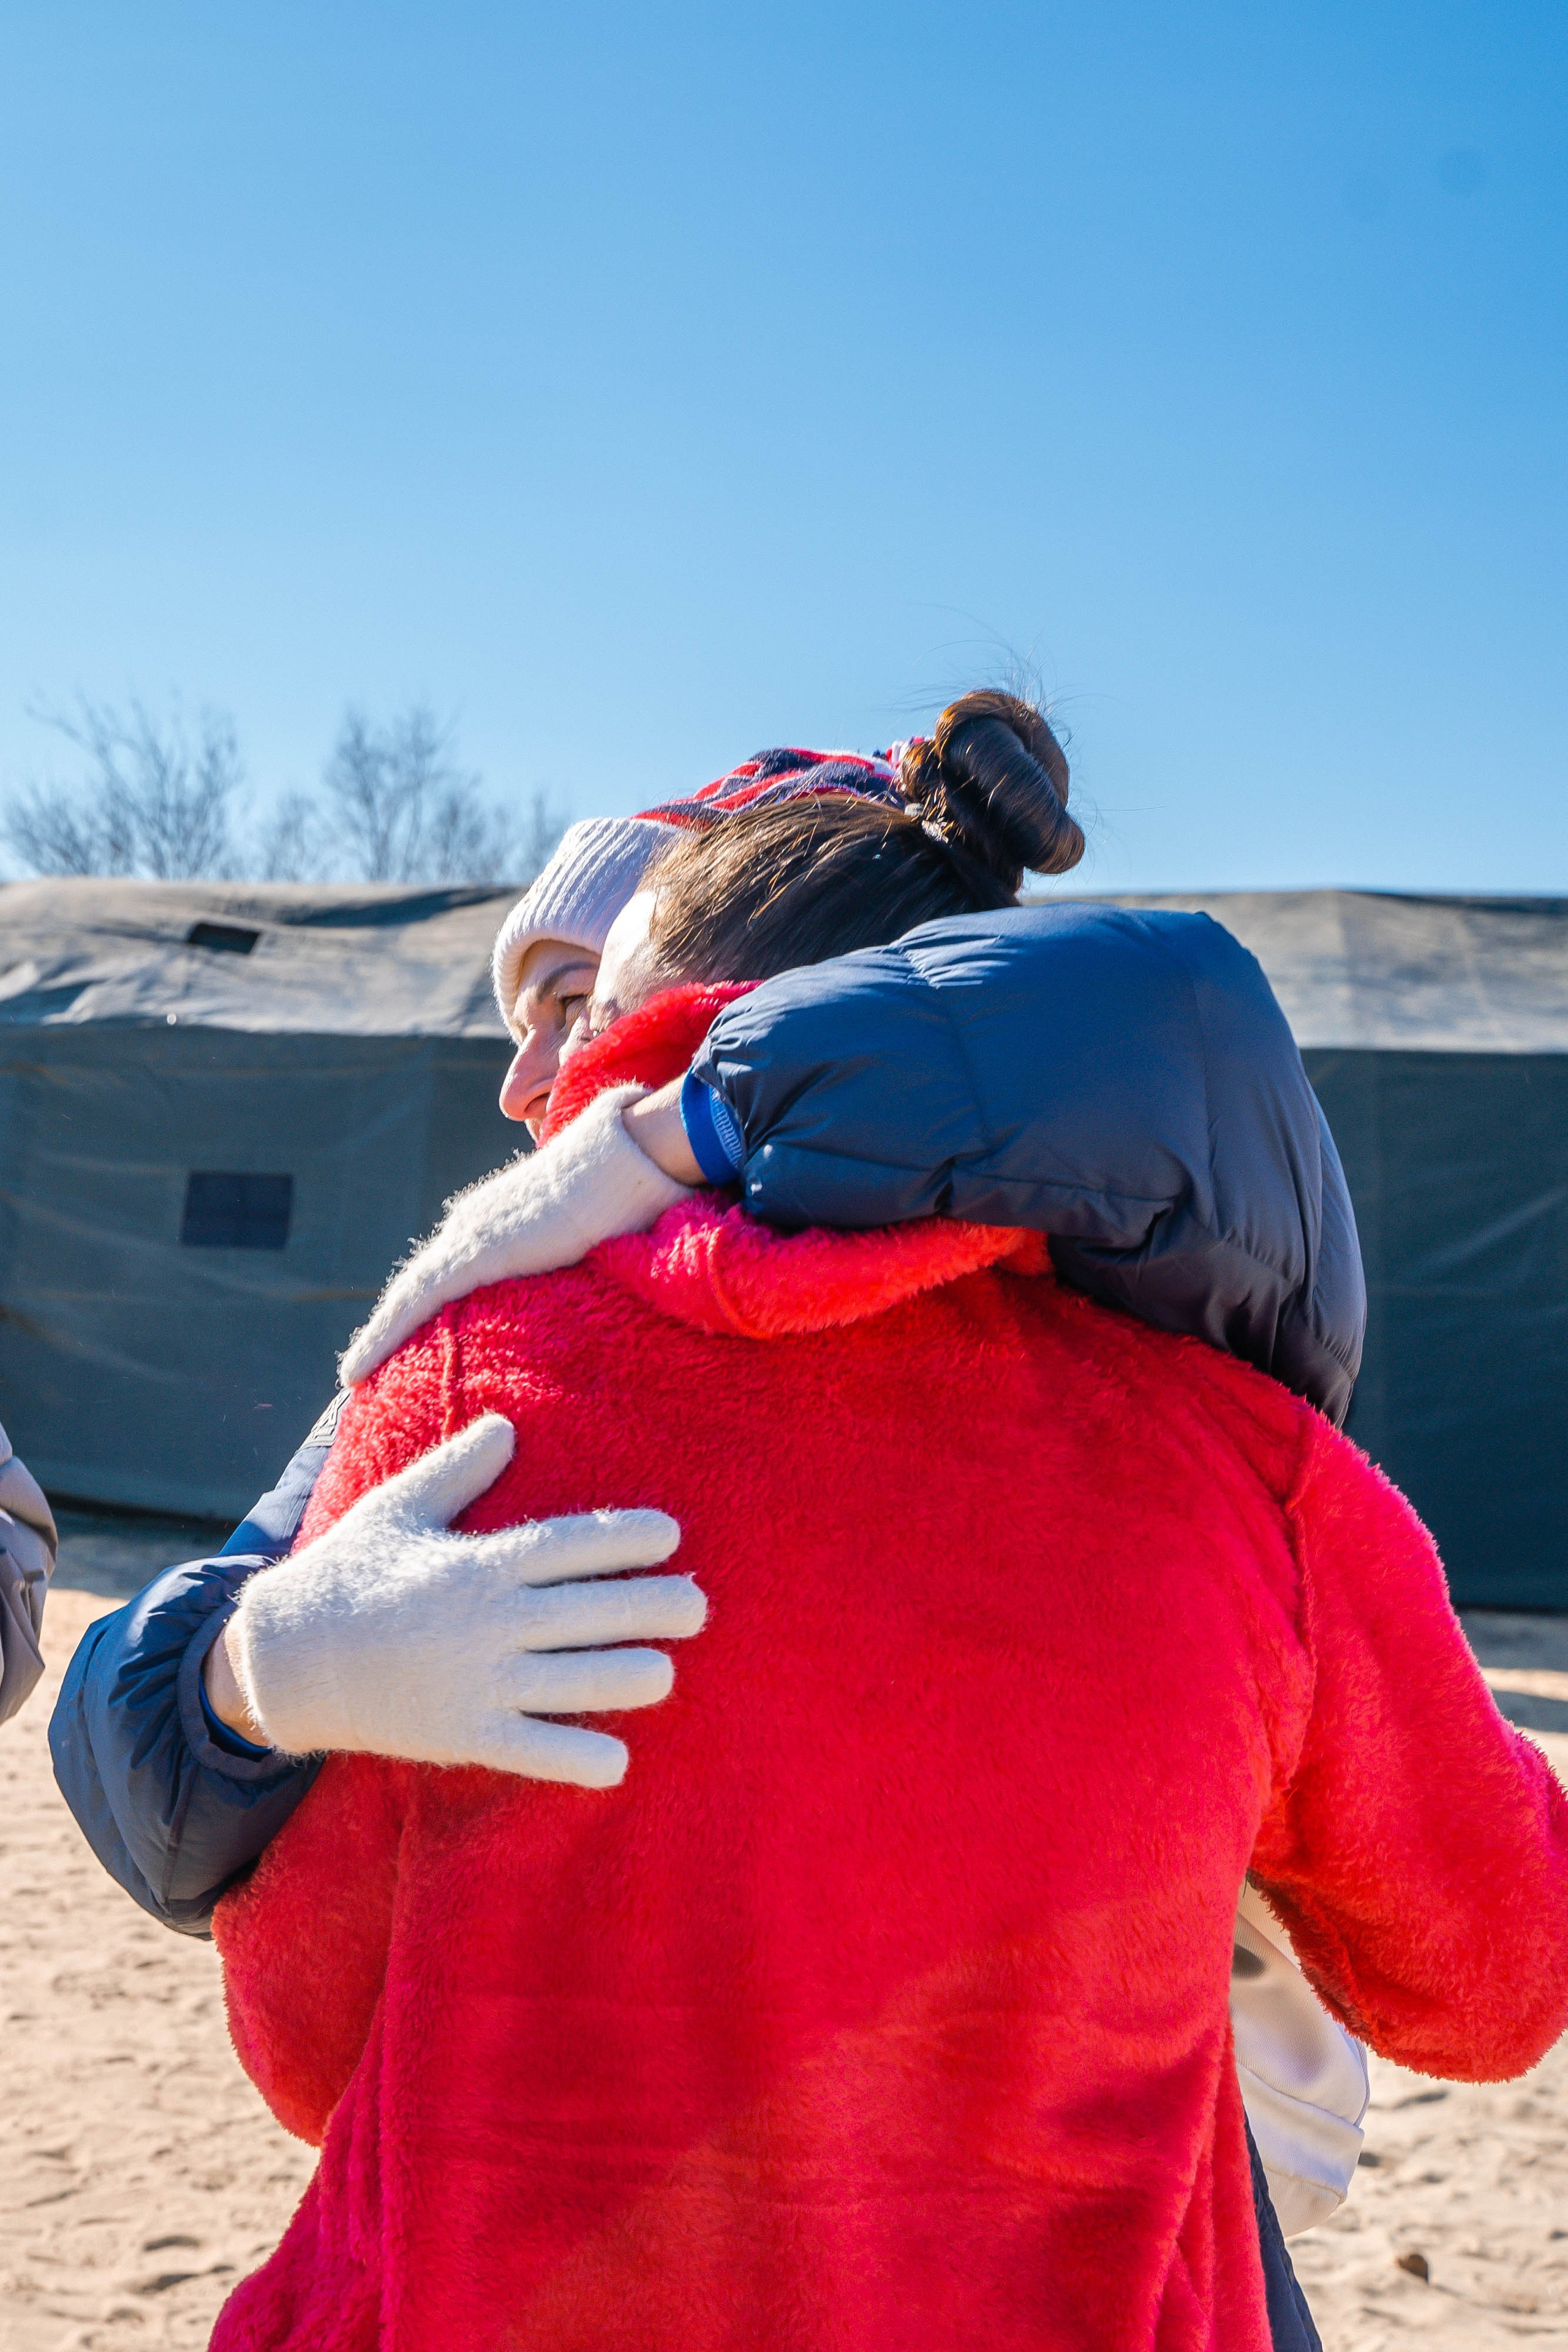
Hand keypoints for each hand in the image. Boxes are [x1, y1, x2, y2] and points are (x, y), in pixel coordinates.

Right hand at [225, 1415, 703, 1785]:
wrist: (287, 1661)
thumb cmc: (348, 1572)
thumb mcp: (398, 1508)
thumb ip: (458, 1468)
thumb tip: (507, 1424)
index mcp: (478, 1563)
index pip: (570, 1544)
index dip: (627, 1538)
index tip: (672, 1536)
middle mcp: (488, 1622)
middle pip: (593, 1612)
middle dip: (654, 1609)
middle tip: (699, 1607)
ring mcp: (478, 1683)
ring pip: (578, 1682)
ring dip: (631, 1677)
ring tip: (665, 1672)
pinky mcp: (463, 1736)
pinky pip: (535, 1751)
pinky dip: (579, 1759)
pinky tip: (619, 1762)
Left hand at [340, 1083, 691, 1386]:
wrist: (642, 1151)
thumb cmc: (643, 1186)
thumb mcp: (609, 1233)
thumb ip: (594, 1259)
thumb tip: (613, 1281)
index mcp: (504, 1216)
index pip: (453, 1268)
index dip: (427, 1304)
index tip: (411, 1339)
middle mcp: (478, 1220)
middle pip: (425, 1283)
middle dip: (395, 1324)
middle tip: (369, 1368)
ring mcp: (473, 1233)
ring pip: (410, 1295)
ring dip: (379, 1335)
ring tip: (354, 1375)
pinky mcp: (477, 1253)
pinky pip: (414, 1302)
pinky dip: (379, 1336)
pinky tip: (354, 1370)